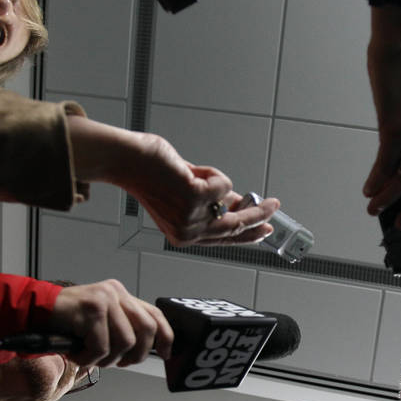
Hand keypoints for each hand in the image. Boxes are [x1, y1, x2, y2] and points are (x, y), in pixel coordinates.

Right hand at [48, 279, 172, 366]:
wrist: (34, 311)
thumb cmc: (67, 322)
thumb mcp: (100, 321)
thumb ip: (121, 328)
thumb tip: (144, 351)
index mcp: (121, 294)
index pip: (154, 314)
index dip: (165, 337)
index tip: (166, 354)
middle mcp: (115, 293)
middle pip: (146, 330)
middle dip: (137, 354)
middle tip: (119, 364)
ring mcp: (103, 300)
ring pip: (125, 342)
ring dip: (108, 360)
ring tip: (90, 357)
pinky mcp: (90, 310)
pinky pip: (101, 347)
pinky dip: (89, 359)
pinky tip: (77, 355)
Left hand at [68, 116, 280, 246]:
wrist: (127, 161)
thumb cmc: (150, 174)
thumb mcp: (185, 194)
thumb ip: (211, 202)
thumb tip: (239, 203)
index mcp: (183, 236)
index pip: (223, 239)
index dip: (247, 234)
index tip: (264, 229)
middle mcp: (188, 233)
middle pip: (235, 228)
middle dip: (258, 216)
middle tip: (274, 206)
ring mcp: (192, 217)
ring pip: (231, 205)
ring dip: (230, 190)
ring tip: (215, 181)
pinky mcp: (195, 197)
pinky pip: (223, 184)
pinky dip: (213, 174)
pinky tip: (190, 170)